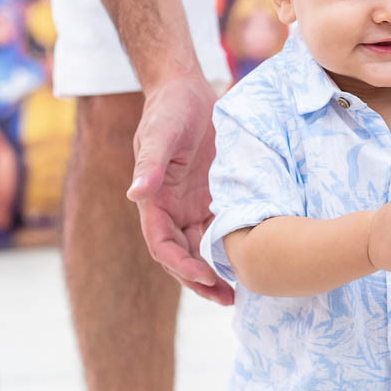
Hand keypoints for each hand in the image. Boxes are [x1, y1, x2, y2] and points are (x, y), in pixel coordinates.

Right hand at [126, 74, 233, 304]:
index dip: (181, 265)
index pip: (163, 245)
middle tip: (228, 299)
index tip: (204, 277)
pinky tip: (255, 258)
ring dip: (218, 272)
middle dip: (202, 281)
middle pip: (184, 257)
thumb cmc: (168, 110)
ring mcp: (193, 206)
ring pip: (203, 250)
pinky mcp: (213, 197)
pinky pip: (222, 230)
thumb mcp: (159, 134)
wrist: (186, 90)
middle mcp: (172, 210)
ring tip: (241, 293)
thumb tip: (135, 194)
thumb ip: (150, 164)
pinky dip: (233, 247)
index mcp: (154, 201)